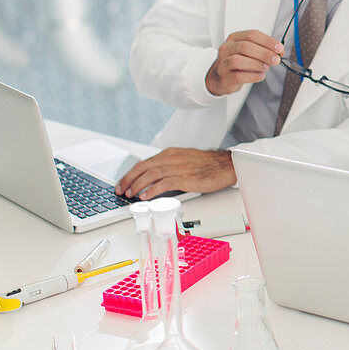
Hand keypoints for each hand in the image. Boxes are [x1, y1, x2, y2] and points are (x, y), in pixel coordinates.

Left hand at [115, 148, 235, 199]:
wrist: (227, 165)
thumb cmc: (208, 165)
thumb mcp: (184, 161)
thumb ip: (169, 168)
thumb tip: (154, 181)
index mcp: (170, 153)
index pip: (144, 162)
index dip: (130, 173)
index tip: (123, 182)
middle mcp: (172, 158)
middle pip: (144, 167)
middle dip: (129, 179)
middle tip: (122, 190)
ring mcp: (179, 167)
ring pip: (151, 174)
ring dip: (138, 184)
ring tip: (131, 194)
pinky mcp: (186, 178)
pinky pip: (164, 183)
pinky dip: (152, 189)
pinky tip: (146, 196)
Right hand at [205, 30, 283, 95]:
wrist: (221, 77)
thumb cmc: (238, 63)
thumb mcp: (249, 51)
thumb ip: (263, 49)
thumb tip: (279, 52)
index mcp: (235, 38)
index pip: (252, 34)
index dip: (268, 41)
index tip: (279, 48)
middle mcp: (227, 48)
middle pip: (246, 46)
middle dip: (264, 53)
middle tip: (276, 59)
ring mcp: (223, 62)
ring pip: (238, 60)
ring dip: (257, 64)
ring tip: (267, 67)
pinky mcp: (225, 76)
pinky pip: (239, 76)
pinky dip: (253, 76)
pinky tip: (260, 75)